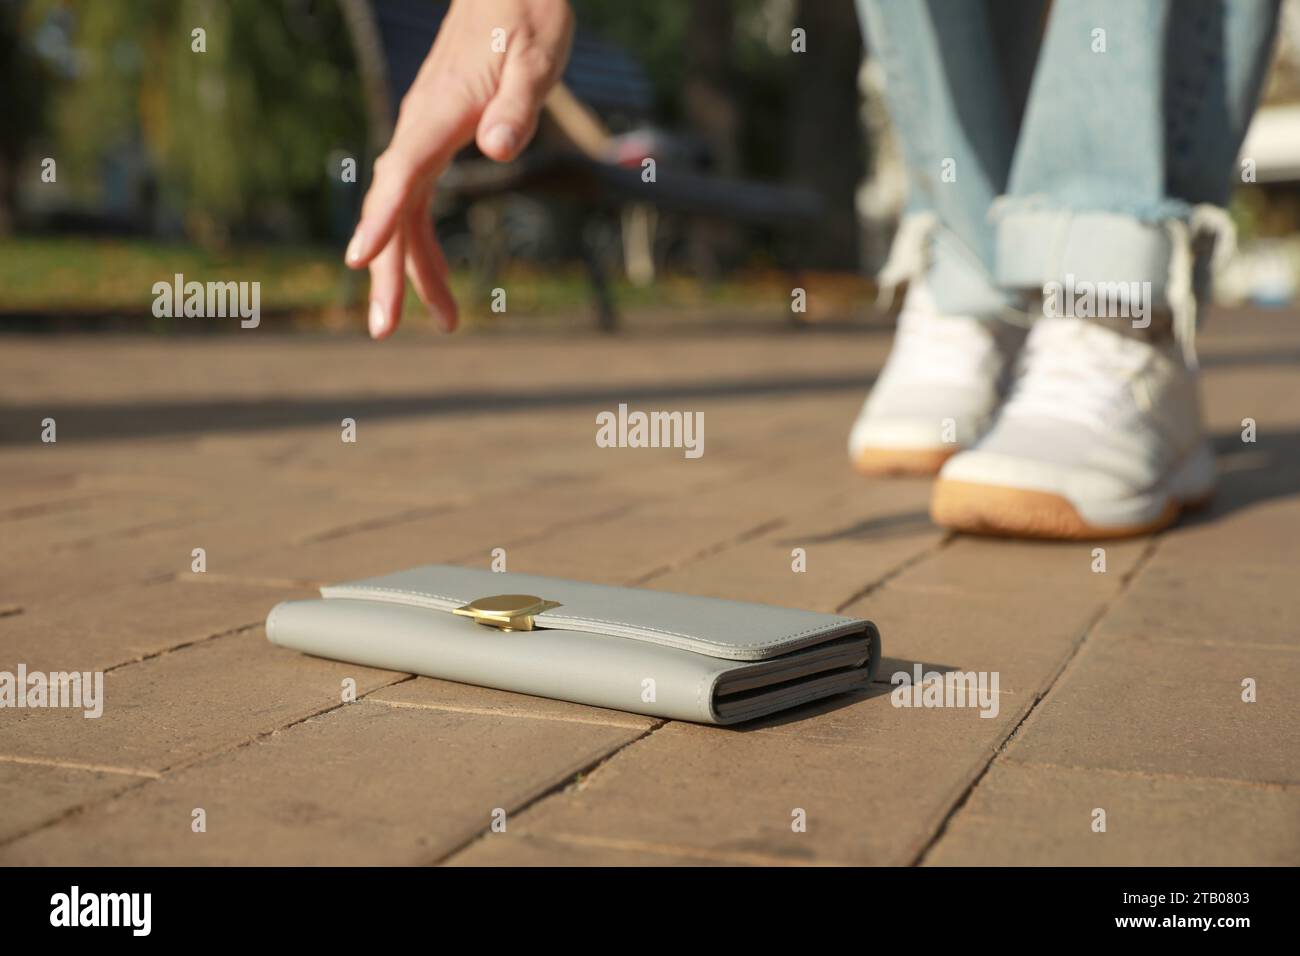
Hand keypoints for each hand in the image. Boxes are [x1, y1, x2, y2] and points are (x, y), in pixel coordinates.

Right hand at [345, 0, 573, 338]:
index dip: (380, 221)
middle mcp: (420, 129)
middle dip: (388, 272)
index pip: (401, 176)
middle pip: (393, 209)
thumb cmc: (527, 14)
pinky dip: (422, 240)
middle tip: (383, 330)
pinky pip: (418, 201)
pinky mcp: (436, 138)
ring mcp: (424, 136)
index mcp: (436, 114)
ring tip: (444, 321)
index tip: (358, 262)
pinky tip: (436, 275)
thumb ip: (517, 105)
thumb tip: (496, 150)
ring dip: (412, 268)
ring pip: (404, 213)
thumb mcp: (535, 58)